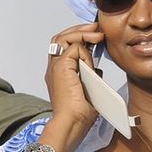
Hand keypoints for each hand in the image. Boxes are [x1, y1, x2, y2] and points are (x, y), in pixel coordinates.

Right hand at [43, 23, 104, 151]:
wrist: (72, 123)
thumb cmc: (79, 114)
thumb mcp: (88, 90)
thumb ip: (89, 77)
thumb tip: (97, 69)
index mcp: (59, 74)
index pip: (64, 48)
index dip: (79, 39)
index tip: (95, 37)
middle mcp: (54, 68)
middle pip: (61, 38)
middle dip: (79, 30)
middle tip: (96, 28)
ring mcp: (55, 67)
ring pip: (64, 38)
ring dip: (82, 33)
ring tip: (97, 33)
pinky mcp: (61, 68)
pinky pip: (73, 48)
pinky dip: (85, 50)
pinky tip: (93, 60)